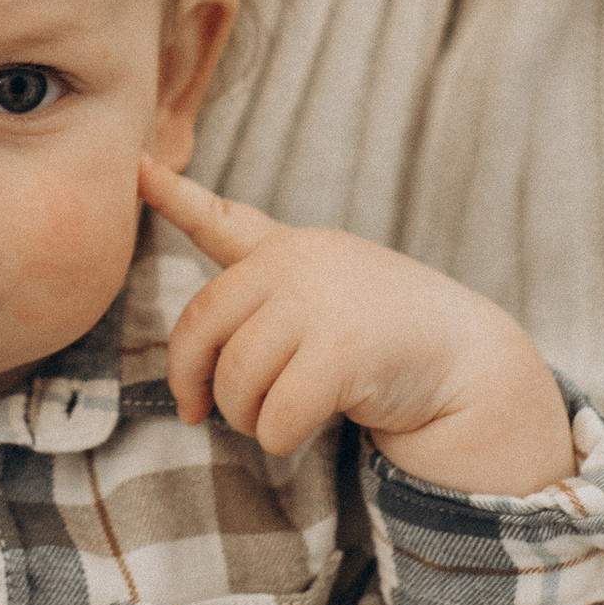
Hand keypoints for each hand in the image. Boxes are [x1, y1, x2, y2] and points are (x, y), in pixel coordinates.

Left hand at [140, 157, 572, 491]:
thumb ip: (262, 311)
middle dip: (195, 383)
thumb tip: (192, 390)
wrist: (468, 361)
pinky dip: (280, 439)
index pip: (219, 221)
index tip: (135, 165)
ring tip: (274, 417)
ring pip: (235, 382)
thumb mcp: (322, 298)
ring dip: (246, 419)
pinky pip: (275, 417)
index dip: (171, 195)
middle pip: (201, 331)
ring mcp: (319, 304)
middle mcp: (297, 265)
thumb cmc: (384, 337)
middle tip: (200, 412)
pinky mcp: (343, 352)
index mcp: (287, 250)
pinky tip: (305, 430)